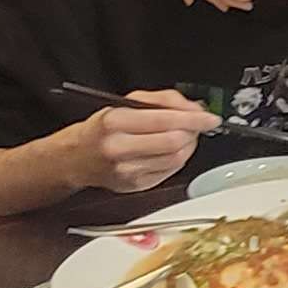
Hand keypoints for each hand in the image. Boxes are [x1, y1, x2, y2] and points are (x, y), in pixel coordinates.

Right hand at [58, 89, 217, 192]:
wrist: (78, 157)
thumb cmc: (103, 128)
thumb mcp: (127, 102)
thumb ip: (163, 100)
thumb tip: (194, 108)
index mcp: (115, 122)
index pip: (164, 121)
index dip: (193, 119)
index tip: (210, 118)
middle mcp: (119, 148)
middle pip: (174, 142)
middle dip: (192, 132)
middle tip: (197, 125)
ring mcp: (127, 171)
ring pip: (176, 159)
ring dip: (188, 146)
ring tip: (184, 136)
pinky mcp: (136, 186)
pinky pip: (170, 171)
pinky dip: (179, 158)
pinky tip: (173, 150)